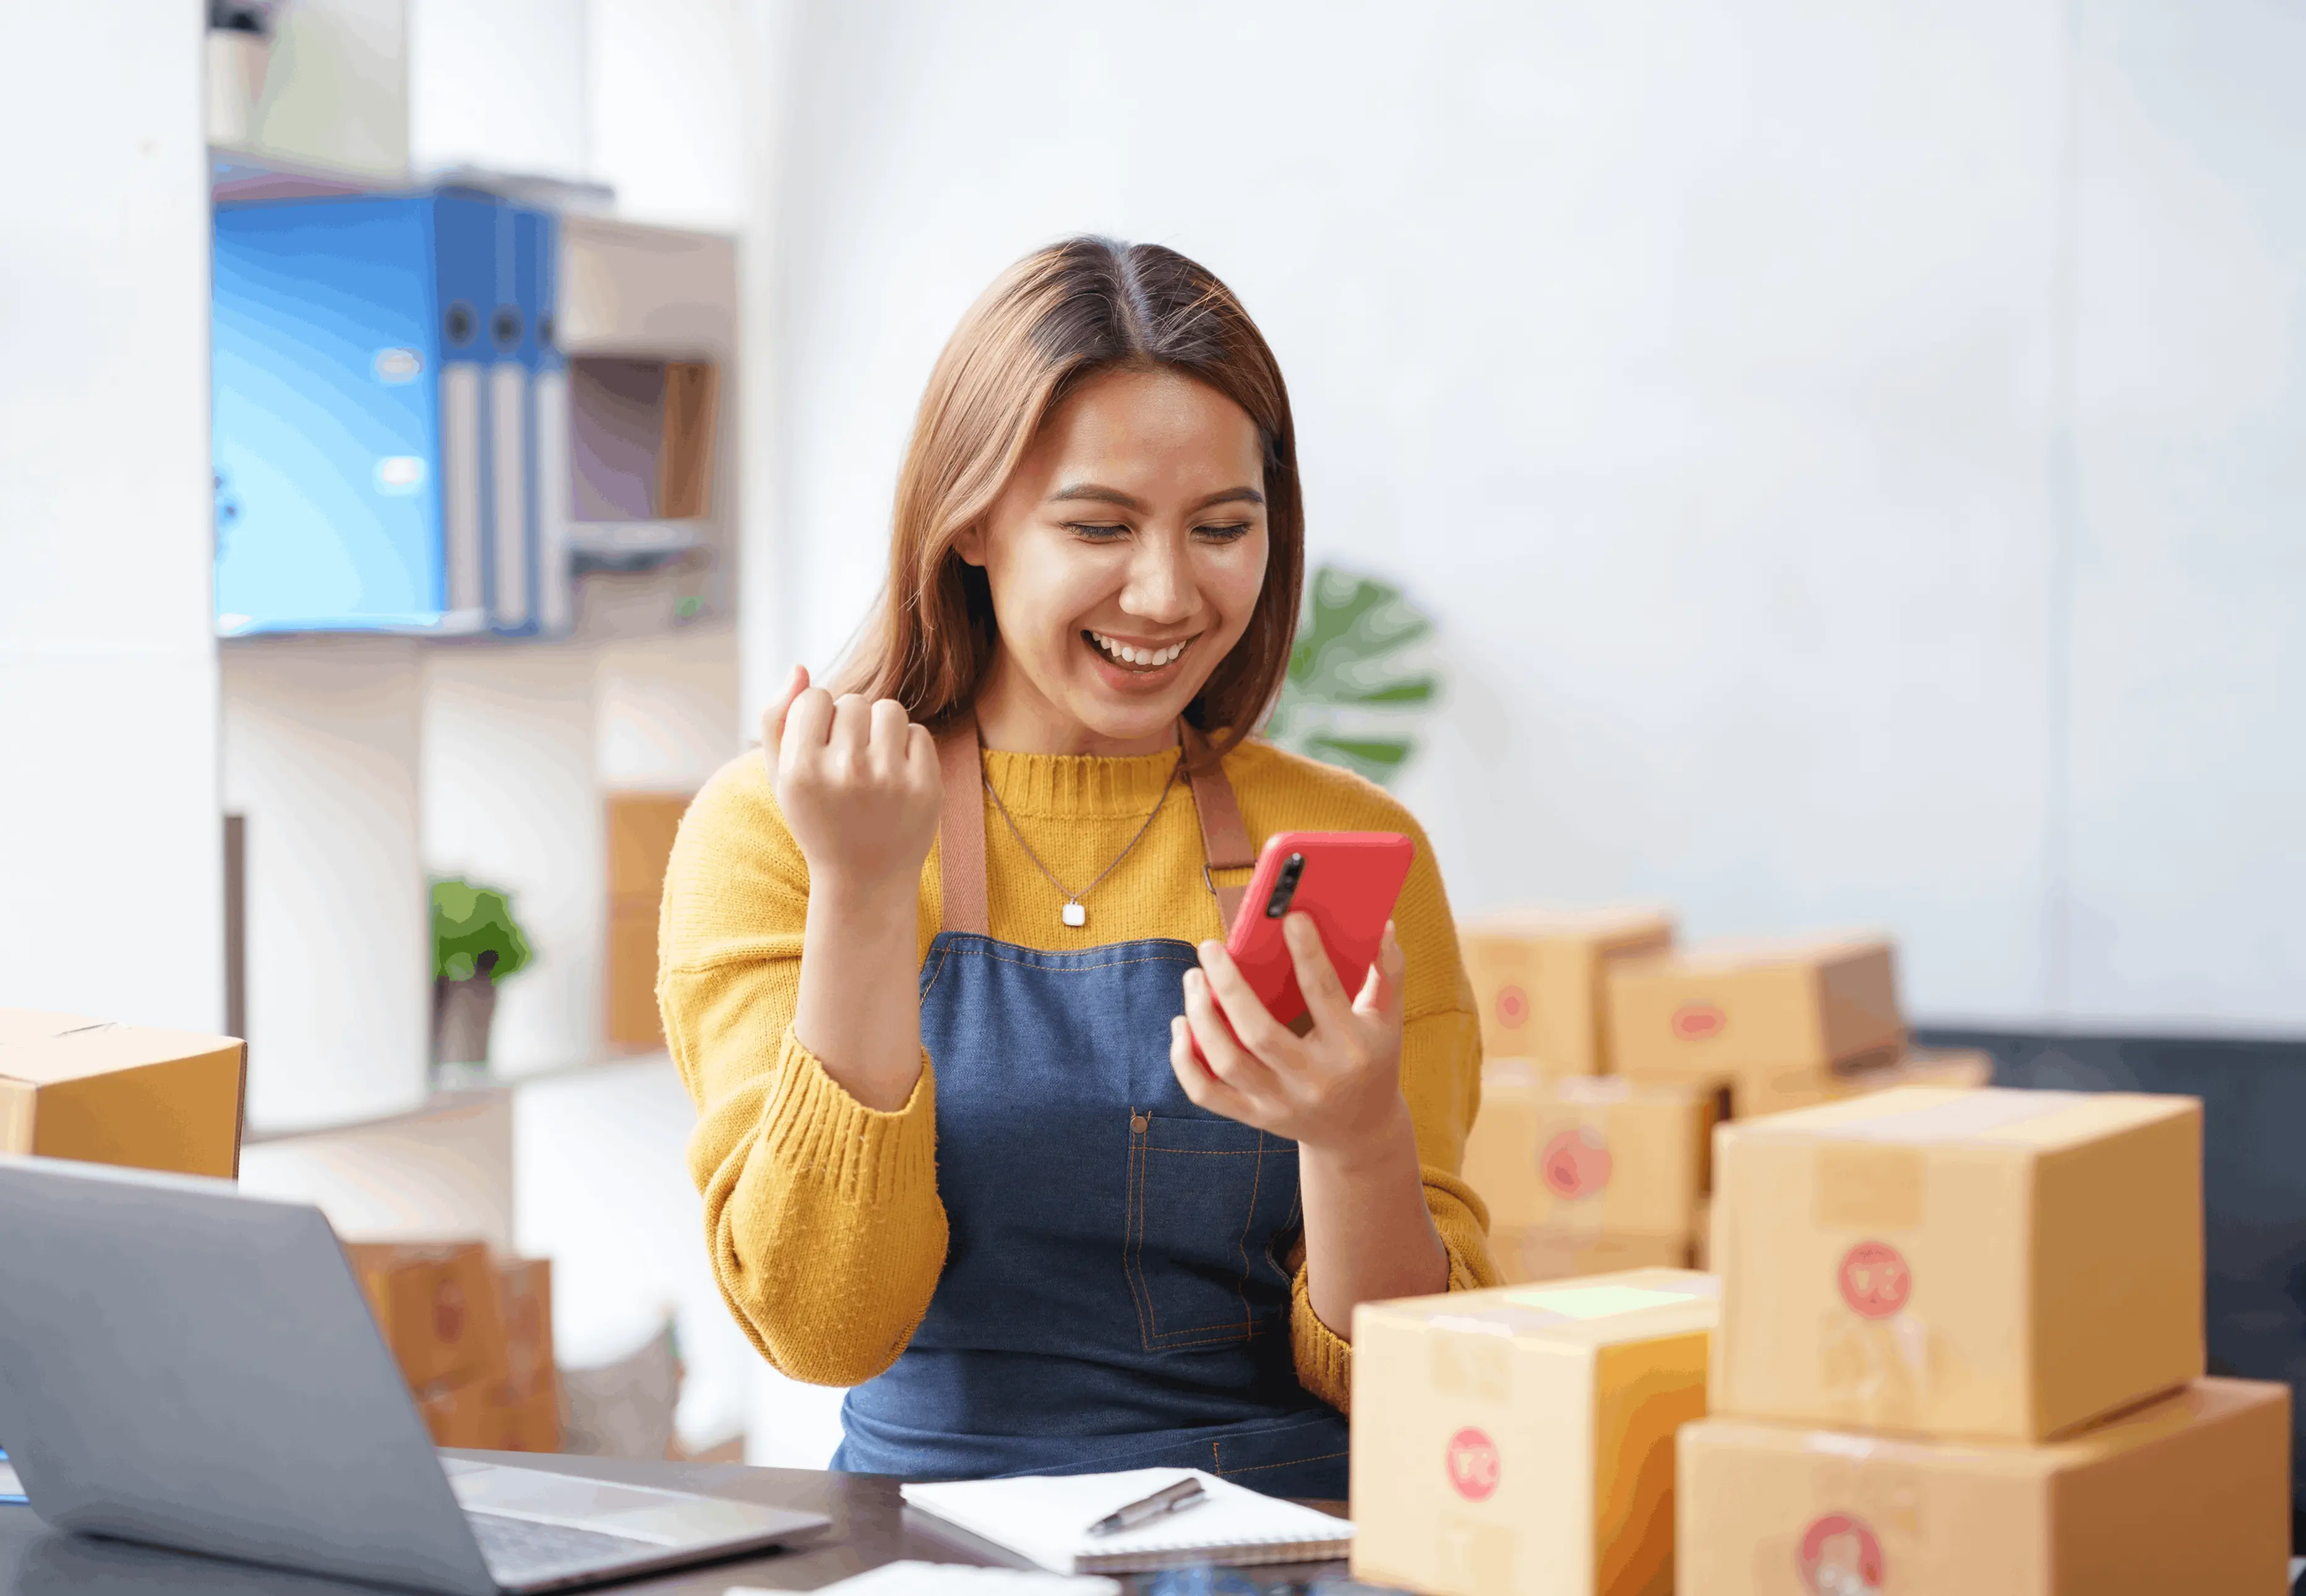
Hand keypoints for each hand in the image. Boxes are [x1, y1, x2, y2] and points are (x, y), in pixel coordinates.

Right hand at [763, 665, 939, 896]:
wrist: (864, 881)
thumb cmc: (818, 820)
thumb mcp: (781, 778)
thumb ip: (776, 719)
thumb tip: (800, 668)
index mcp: (801, 769)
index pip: (814, 698)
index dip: (818, 719)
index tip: (820, 748)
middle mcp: (844, 772)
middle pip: (853, 701)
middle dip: (851, 724)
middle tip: (848, 764)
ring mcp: (889, 779)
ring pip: (888, 709)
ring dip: (882, 728)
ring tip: (874, 762)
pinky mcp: (926, 786)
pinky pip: (918, 732)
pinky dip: (908, 749)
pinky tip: (896, 778)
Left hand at [1169, 915, 1412, 1159]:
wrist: (1361, 1133)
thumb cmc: (1373, 1061)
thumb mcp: (1389, 1019)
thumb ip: (1389, 971)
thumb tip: (1383, 925)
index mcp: (1351, 1048)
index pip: (1324, 994)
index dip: (1307, 953)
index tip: (1288, 916)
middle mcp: (1314, 1079)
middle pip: (1259, 1033)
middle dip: (1228, 985)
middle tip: (1209, 947)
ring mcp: (1280, 1103)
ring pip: (1226, 1062)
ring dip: (1201, 1016)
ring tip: (1193, 978)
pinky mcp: (1255, 1117)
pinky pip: (1206, 1093)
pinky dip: (1185, 1059)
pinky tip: (1182, 1024)